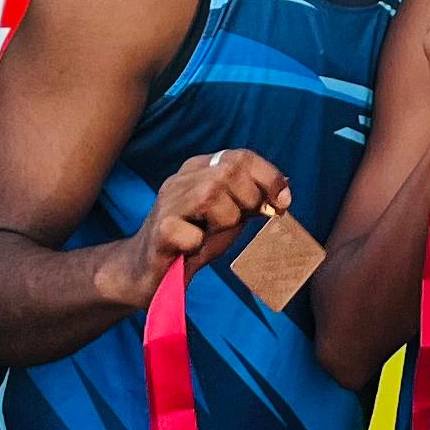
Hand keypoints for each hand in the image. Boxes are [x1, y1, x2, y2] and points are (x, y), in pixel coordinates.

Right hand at [91, 146, 292, 309]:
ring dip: (223, 223)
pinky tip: (190, 249)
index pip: (241, 156)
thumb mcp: (227, 217)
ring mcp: (167, 202)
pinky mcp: (159, 230)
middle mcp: (181, 179)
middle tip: (237, 223)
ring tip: (209, 235)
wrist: (146, 272)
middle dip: (247, 200)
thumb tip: (282, 192)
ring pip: (211, 196)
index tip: (283, 201)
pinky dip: (200, 245)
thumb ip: (249, 201)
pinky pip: (193, 234)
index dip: (269, 176)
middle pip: (229, 172)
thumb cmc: (191, 242)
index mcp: (199, 170)